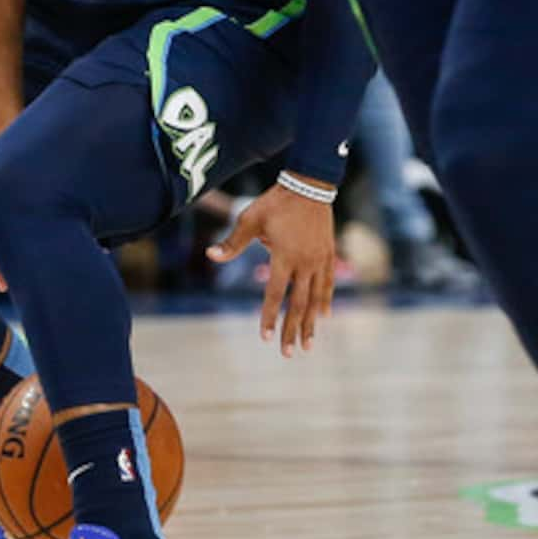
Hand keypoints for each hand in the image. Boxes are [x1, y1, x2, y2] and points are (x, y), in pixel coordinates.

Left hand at [209, 184, 335, 356]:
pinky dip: (325, 301)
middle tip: (289, 354)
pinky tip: (324, 316)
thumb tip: (209, 255)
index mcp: (284, 257)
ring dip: (311, 324)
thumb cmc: (276, 202)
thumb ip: (232, 242)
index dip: (269, 317)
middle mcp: (304, 263)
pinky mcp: (328, 254)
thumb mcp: (250, 219)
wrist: (310, 184)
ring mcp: (319, 260)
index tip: (265, 337)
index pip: (274, 294)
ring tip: (309, 345)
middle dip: (293, 331)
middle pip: (298, 304)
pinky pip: (328, 283)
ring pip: (315, 299)